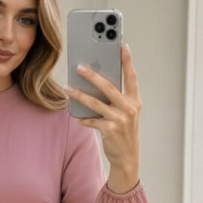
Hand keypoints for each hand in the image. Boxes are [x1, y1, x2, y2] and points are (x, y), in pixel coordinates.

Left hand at [64, 44, 141, 177]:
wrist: (127, 156)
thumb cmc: (125, 131)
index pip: (131, 77)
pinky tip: (74, 115)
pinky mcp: (110, 130)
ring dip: (79, 94)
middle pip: (108, 86)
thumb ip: (118, 98)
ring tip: (67, 87)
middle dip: (93, 75)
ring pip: (95, 102)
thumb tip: (98, 82)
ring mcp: (120, 119)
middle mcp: (129, 108)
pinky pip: (92, 120)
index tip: (122, 46)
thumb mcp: (127, 113)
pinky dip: (82, 118)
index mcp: (134, 100)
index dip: (127, 61)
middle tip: (79, 66)